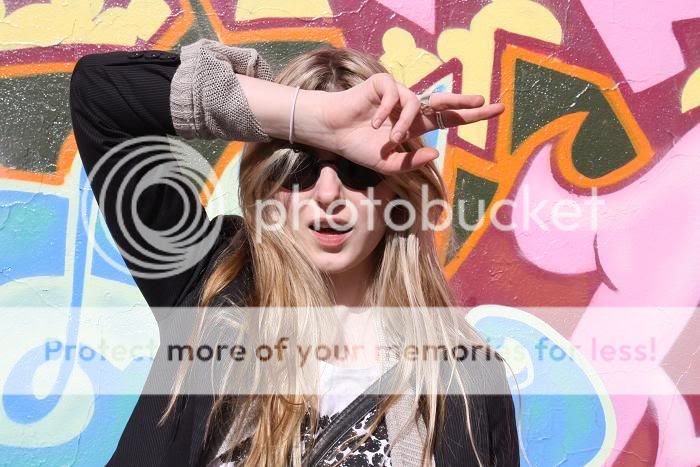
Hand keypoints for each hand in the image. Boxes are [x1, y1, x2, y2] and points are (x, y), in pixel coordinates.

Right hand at [320, 73, 504, 173]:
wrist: (334, 133)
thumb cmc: (359, 147)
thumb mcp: (389, 163)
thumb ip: (412, 162)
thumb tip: (435, 152)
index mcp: (415, 125)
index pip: (448, 118)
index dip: (471, 114)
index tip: (494, 109)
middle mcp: (409, 108)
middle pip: (442, 101)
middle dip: (463, 100)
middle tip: (483, 101)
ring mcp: (397, 94)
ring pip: (414, 104)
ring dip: (404, 124)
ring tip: (390, 139)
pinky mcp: (383, 84)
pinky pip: (394, 96)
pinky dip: (386, 112)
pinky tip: (374, 123)